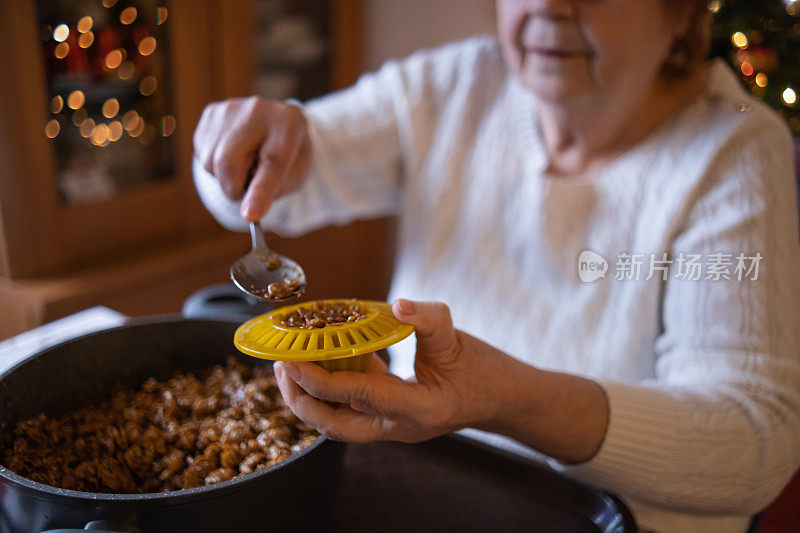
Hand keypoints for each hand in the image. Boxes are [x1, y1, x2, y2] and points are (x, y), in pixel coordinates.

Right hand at [193, 96, 310, 220]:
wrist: (277, 123)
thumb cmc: (289, 154)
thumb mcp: (296, 173)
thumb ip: (274, 191)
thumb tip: (248, 212)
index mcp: (290, 124)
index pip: (272, 163)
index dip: (260, 193)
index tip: (251, 216)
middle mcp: (258, 110)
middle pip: (228, 162)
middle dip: (234, 188)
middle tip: (247, 189)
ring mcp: (230, 109)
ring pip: (211, 163)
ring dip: (226, 177)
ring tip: (246, 163)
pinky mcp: (211, 114)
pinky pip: (203, 155)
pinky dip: (216, 165)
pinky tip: (234, 153)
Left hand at [274, 298, 609, 461]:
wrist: (502, 399)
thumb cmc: (483, 370)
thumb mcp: (457, 338)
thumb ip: (428, 319)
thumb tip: (397, 304)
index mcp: (418, 408)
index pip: (358, 395)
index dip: (320, 378)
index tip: (291, 359)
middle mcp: (401, 426)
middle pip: (336, 426)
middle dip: (301, 401)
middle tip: (280, 368)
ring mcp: (395, 427)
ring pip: (340, 424)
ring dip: (312, 399)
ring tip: (290, 368)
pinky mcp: (392, 420)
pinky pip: (352, 411)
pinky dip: (332, 391)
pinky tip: (325, 363)